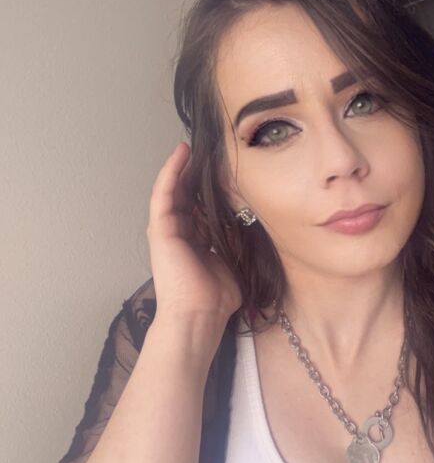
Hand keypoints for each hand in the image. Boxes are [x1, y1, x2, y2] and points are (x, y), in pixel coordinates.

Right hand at [146, 142, 241, 327]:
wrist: (200, 315)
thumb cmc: (216, 296)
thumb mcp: (231, 259)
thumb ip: (233, 239)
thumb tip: (244, 220)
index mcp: (194, 243)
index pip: (198, 209)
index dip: (206, 190)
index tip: (218, 172)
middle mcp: (179, 235)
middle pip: (184, 197)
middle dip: (192, 175)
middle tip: (203, 153)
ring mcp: (167, 231)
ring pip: (172, 191)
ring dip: (180, 168)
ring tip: (190, 148)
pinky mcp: (160, 230)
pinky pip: (164, 195)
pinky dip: (170, 173)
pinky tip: (180, 155)